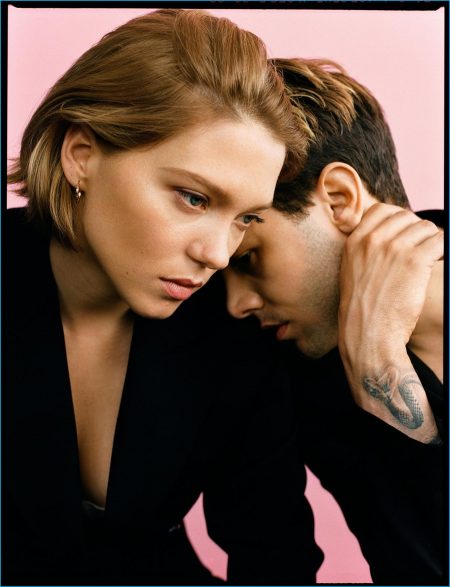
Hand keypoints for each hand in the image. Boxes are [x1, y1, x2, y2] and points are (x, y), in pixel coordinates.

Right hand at [338, 203, 442, 362]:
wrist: (368, 333)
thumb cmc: (364, 307)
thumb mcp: (351, 270)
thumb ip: (364, 248)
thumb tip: (387, 232)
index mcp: (355, 241)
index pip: (382, 210)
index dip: (398, 219)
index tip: (404, 235)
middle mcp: (373, 240)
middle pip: (407, 216)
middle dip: (416, 232)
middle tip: (417, 252)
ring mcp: (394, 248)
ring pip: (426, 228)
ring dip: (430, 242)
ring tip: (426, 261)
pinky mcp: (415, 260)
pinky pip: (440, 240)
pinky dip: (441, 250)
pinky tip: (435, 262)